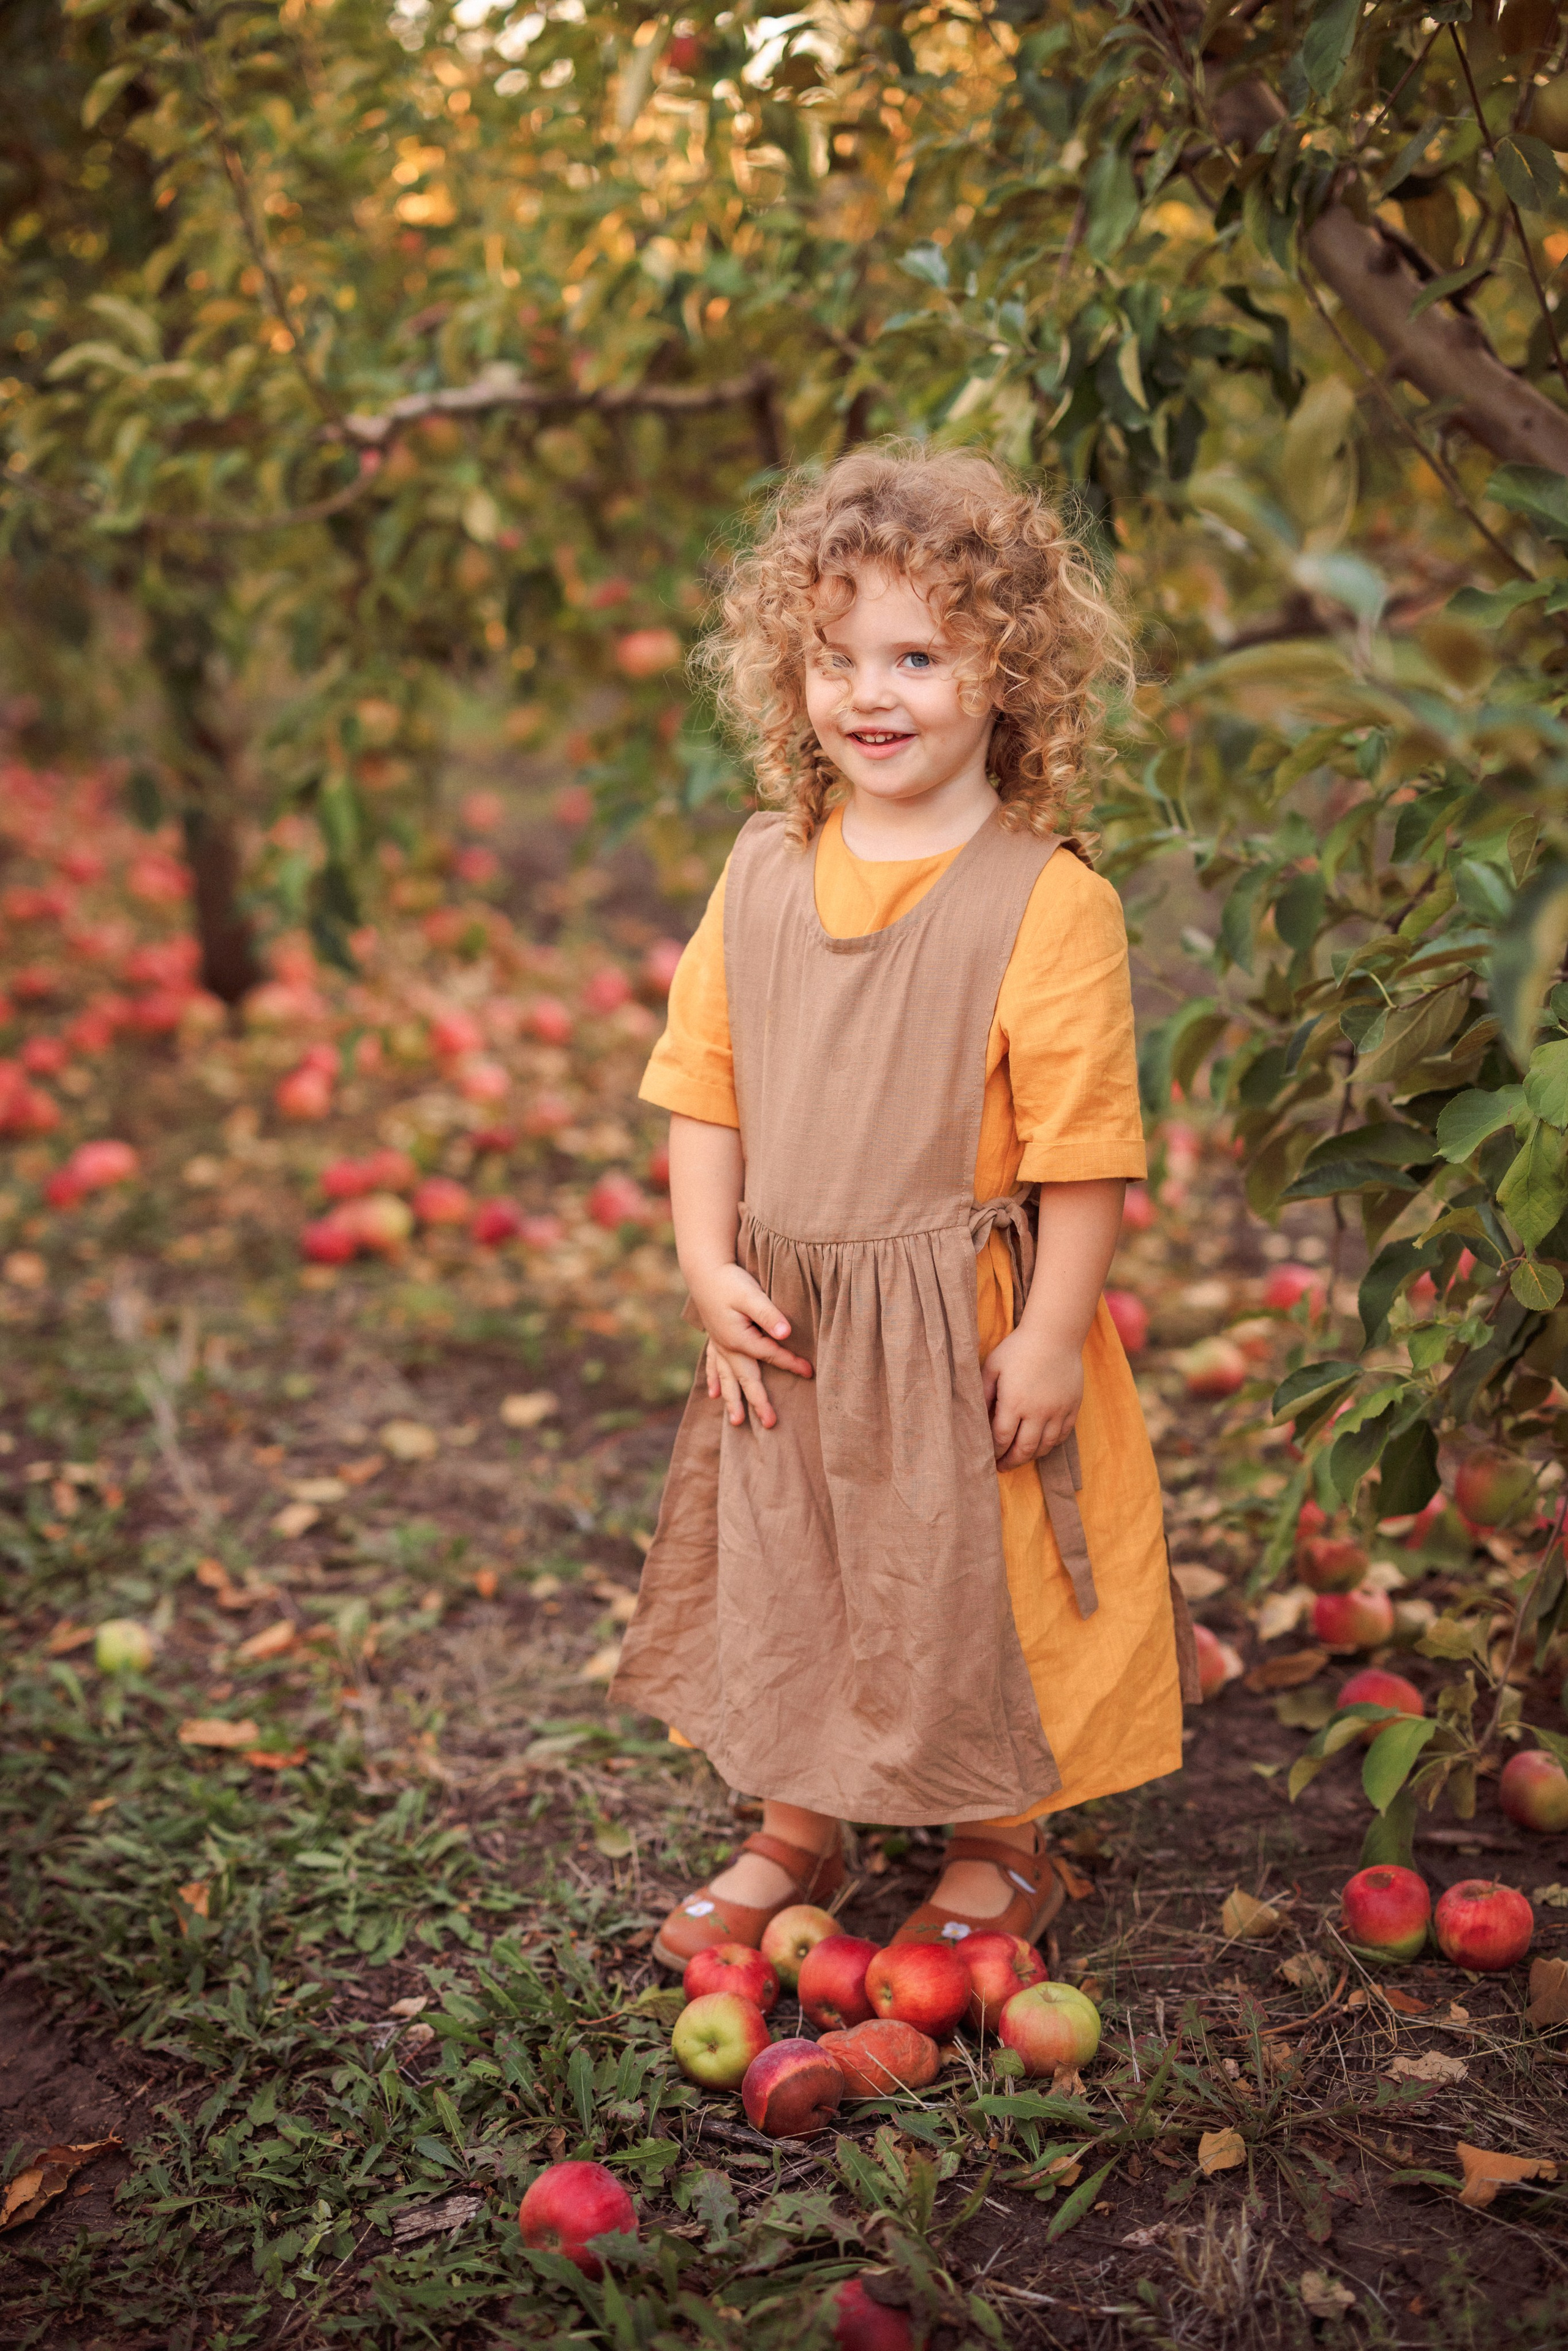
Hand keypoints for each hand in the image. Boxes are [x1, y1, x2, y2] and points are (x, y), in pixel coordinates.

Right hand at [688, 1260, 812, 1429]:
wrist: (703, 1269)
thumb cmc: (729, 1280)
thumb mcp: (751, 1293)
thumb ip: (768, 1314)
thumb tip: (785, 1333)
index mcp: (739, 1339)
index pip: (770, 1355)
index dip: (791, 1363)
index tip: (809, 1372)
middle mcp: (727, 1346)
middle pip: (746, 1378)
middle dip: (758, 1402)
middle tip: (770, 1423)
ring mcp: (718, 1344)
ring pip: (727, 1378)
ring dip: (732, 1400)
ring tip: (736, 1422)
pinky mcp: (713, 1337)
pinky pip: (714, 1365)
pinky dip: (715, 1379)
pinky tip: (714, 1394)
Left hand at [982, 1324, 1082, 1469]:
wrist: (1055, 1334)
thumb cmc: (1018, 1348)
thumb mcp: (993, 1366)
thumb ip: (983, 1392)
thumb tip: (975, 1417)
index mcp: (1014, 1402)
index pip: (1002, 1438)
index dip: (994, 1452)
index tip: (989, 1458)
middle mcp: (1037, 1411)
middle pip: (1024, 1449)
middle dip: (1011, 1461)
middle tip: (1003, 1467)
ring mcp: (1057, 1411)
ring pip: (1045, 1446)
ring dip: (1031, 1456)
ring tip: (1021, 1457)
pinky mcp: (1072, 1407)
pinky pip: (1062, 1436)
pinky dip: (1050, 1444)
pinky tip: (1041, 1444)